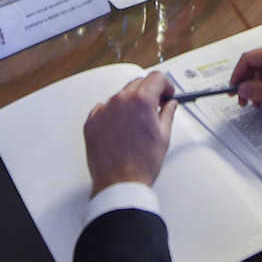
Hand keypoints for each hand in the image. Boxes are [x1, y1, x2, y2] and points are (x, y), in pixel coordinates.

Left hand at [83, 72, 177, 194]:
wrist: (119, 183)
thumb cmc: (141, 164)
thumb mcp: (163, 136)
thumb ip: (167, 113)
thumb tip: (169, 105)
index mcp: (141, 101)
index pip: (156, 77)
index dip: (165, 84)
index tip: (166, 92)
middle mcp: (120, 101)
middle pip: (138, 83)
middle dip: (149, 91)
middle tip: (155, 107)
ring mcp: (104, 110)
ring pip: (120, 95)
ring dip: (130, 103)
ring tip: (137, 123)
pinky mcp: (92, 121)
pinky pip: (104, 108)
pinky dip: (114, 113)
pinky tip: (121, 129)